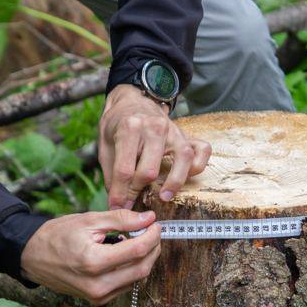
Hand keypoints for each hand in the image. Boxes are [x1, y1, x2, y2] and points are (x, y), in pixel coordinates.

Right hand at [20, 210, 160, 304]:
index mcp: (94, 262)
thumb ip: (121, 219)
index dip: (152, 235)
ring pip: (137, 279)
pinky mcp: (99, 300)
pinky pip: (126, 285)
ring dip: (145, 259)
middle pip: (142, 268)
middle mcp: (98, 285)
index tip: (155, 223)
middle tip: (152, 232)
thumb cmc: (58, 235)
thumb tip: (149, 218)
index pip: (137, 250)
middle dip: (153, 248)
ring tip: (139, 240)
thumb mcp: (89, 220)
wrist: (33, 257)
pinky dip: (133, 269)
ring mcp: (98, 296)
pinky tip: (126, 255)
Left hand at [99, 84, 210, 208]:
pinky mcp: (186, 134)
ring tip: (164, 197)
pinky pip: (202, 150)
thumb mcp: (105, 144)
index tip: (116, 207)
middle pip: (150, 169)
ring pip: (181, 159)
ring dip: (174, 182)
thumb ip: (111, 172)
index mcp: (129, 127)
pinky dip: (198, 165)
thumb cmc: (117, 124)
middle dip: (138, 190)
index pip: (124, 169)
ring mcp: (173, 130)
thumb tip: (117, 202)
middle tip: (131, 202)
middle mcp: (154, 127)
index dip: (119, 193)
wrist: (132, 100)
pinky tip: (187, 177)